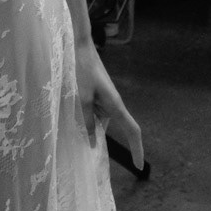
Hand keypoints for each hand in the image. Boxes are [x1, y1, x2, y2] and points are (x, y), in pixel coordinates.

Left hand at [74, 33, 144, 169]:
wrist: (79, 44)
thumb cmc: (81, 69)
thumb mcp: (81, 98)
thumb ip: (87, 121)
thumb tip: (92, 142)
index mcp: (115, 104)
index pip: (132, 130)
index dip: (137, 149)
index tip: (138, 166)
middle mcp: (114, 102)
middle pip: (112, 125)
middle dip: (99, 134)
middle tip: (84, 142)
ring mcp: (106, 97)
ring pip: (100, 117)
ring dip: (89, 120)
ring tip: (73, 114)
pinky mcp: (98, 92)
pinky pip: (94, 109)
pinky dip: (85, 113)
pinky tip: (72, 108)